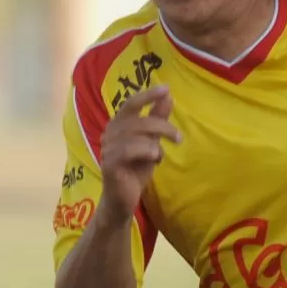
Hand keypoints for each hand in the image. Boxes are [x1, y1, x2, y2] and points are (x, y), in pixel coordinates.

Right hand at [98, 85, 179, 223]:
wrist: (123, 199)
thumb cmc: (136, 169)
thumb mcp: (151, 142)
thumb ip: (157, 120)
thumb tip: (168, 97)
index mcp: (118, 125)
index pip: (131, 104)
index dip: (147, 95)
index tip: (166, 89)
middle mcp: (110, 133)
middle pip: (137, 120)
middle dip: (161, 125)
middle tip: (178, 138)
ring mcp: (108, 148)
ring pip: (134, 134)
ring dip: (155, 142)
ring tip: (161, 154)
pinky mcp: (110, 164)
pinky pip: (129, 150)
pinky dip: (146, 151)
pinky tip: (155, 159)